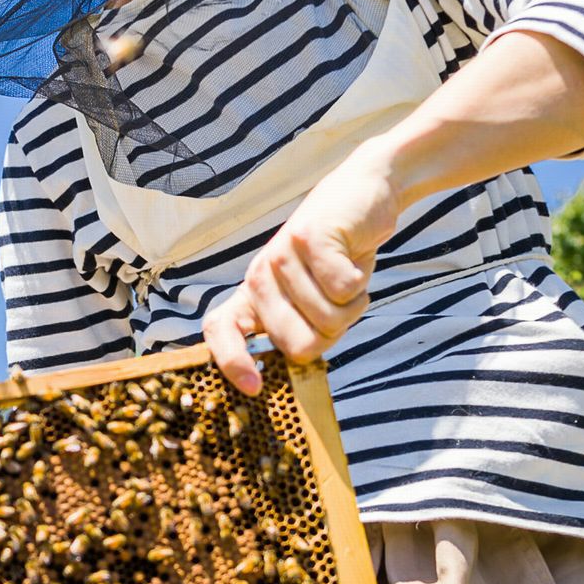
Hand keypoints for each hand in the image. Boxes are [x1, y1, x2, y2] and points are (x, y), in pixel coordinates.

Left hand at [203, 141, 403, 393]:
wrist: (363, 196)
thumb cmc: (337, 257)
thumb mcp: (310, 297)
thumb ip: (298, 328)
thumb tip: (296, 364)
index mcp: (252, 296)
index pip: (221, 331)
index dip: (231, 362)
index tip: (254, 387)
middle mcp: (258, 276)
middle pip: (297, 345)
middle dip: (331, 335)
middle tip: (337, 306)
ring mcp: (280, 254)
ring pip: (328, 321)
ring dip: (351, 307)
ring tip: (346, 279)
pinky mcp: (308, 238)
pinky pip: (344, 290)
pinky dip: (361, 285)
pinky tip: (354, 262)